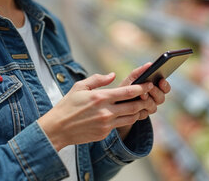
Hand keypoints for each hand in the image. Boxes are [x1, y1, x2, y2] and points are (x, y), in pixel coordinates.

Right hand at [37, 72, 154, 150]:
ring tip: (142, 105)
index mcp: (101, 97)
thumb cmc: (68, 105)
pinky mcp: (104, 133)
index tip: (149, 83)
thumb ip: (98, 79)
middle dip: (145, 100)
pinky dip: (126, 119)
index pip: (128, 92)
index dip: (142, 88)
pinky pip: (120, 125)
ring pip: (131, 118)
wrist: (57, 129)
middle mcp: (106, 112)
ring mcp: (106, 124)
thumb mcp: (80, 87)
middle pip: (134, 106)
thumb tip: (113, 75)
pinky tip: (128, 114)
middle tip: (151, 95)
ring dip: (139, 111)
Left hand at [116, 63, 171, 138]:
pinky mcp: (141, 116)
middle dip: (155, 92)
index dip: (165, 85)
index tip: (161, 81)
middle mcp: (153, 99)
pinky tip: (135, 105)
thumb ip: (139, 72)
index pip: (165, 87)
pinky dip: (139, 109)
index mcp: (154, 88)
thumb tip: (150, 64)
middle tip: (150, 87)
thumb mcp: (131, 79)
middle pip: (161, 98)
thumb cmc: (124, 88)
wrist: (114, 104)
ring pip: (154, 107)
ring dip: (148, 101)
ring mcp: (148, 108)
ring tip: (142, 95)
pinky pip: (144, 114)